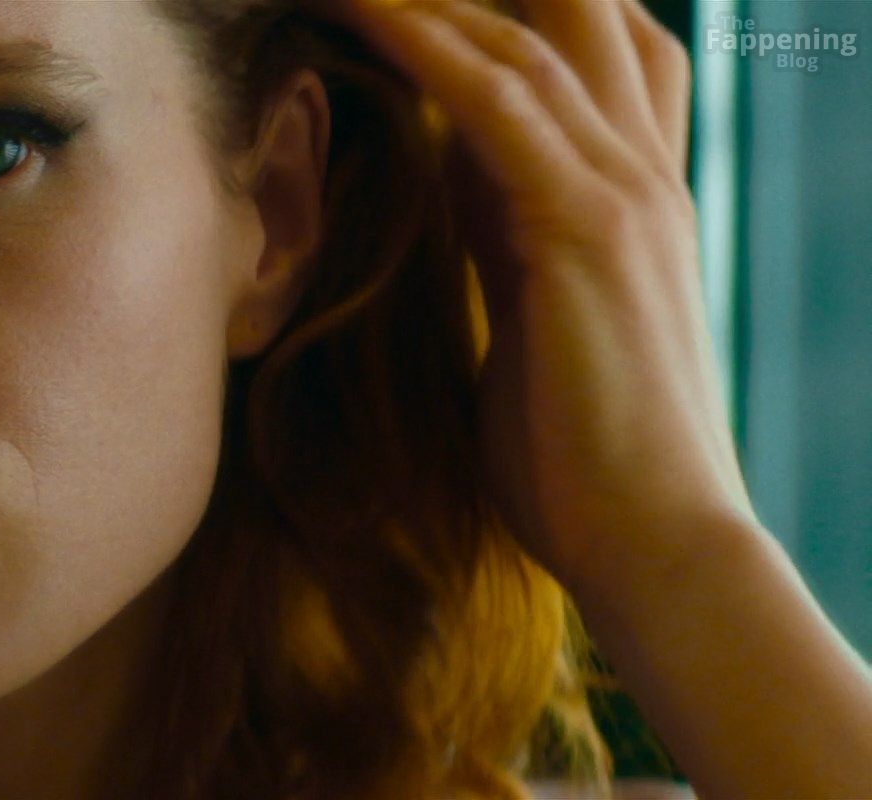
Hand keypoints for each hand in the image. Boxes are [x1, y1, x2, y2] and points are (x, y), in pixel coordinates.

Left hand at [332, 0, 761, 586]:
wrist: (655, 538)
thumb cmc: (585, 456)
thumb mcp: (535, 318)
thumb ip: (508, 239)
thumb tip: (457, 186)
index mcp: (635, 196)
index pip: (592, 58)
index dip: (513, 10)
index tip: (423, 2)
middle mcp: (640, 174)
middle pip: (578, 18)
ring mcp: (623, 193)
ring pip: (531, 40)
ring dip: (432, 1)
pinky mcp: (585, 228)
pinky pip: (499, 103)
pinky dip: (429, 45)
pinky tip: (367, 11)